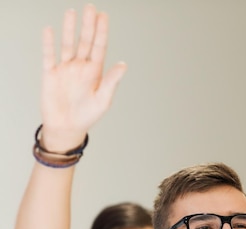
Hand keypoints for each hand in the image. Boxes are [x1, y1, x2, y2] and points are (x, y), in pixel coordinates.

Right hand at [40, 4, 126, 150]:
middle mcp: (81, 67)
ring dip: (70, 28)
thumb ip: (112, 81)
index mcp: (95, 72)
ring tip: (72, 12)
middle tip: (91, 7)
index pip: (99, 47)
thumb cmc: (87, 115)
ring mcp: (65, 69)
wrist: (66, 128)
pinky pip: (49, 56)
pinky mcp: (51, 74)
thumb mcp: (103, 99)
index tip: (103, 16)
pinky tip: (50, 29)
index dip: (101, 31)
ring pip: (68, 44)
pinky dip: (49, 43)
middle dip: (88, 25)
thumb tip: (123, 64)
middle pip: (84, 41)